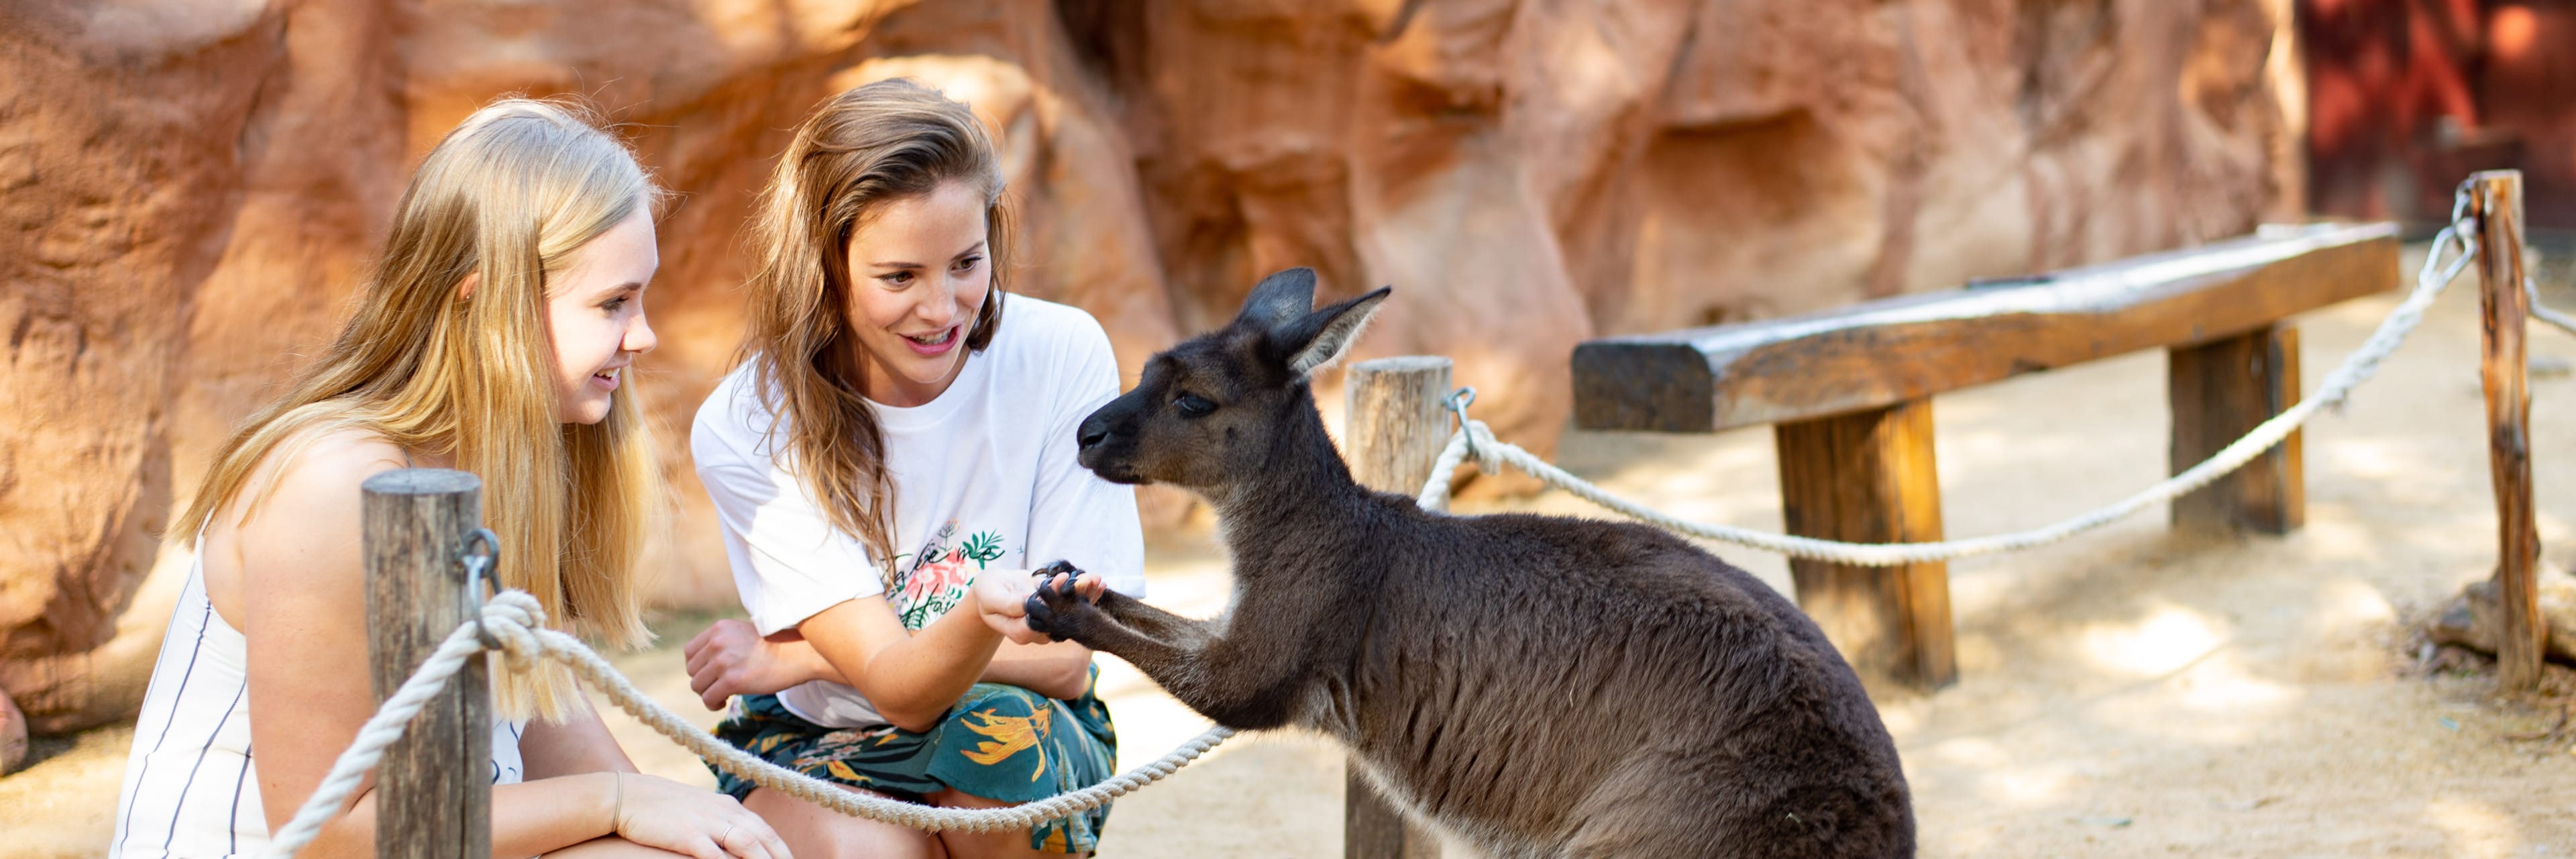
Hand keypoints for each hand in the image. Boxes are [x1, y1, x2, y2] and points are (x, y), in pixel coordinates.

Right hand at [607, 772, 790, 858]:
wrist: (627, 795)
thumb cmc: (664, 807)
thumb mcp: (701, 810)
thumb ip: (724, 824)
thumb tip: (744, 842)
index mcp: (730, 807)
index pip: (767, 833)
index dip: (784, 853)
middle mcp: (725, 813)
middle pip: (765, 840)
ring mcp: (708, 823)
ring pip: (749, 846)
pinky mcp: (688, 835)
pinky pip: (715, 855)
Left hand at [683, 620, 811, 710]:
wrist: (798, 653)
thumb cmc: (775, 646)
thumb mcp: (742, 633)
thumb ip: (722, 642)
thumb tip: (705, 664)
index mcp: (718, 629)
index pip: (690, 652)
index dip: (698, 666)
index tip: (711, 674)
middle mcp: (717, 643)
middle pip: (692, 670)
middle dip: (704, 681)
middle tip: (719, 686)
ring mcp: (723, 662)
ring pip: (697, 685)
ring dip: (708, 693)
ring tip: (722, 695)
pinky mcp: (732, 681)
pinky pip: (708, 698)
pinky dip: (712, 703)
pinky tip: (723, 702)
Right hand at [970, 568, 1095, 644]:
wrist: (994, 590)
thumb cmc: (988, 593)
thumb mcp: (991, 597)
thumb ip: (1008, 604)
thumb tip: (1028, 602)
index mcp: (1021, 632)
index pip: (1041, 621)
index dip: (1053, 603)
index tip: (1062, 583)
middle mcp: (1039, 630)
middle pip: (1061, 617)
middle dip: (1077, 598)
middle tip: (1090, 581)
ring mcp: (1050, 620)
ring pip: (1070, 610)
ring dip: (1085, 595)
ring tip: (1097, 579)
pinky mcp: (1057, 609)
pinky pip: (1073, 603)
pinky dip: (1085, 593)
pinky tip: (1099, 583)